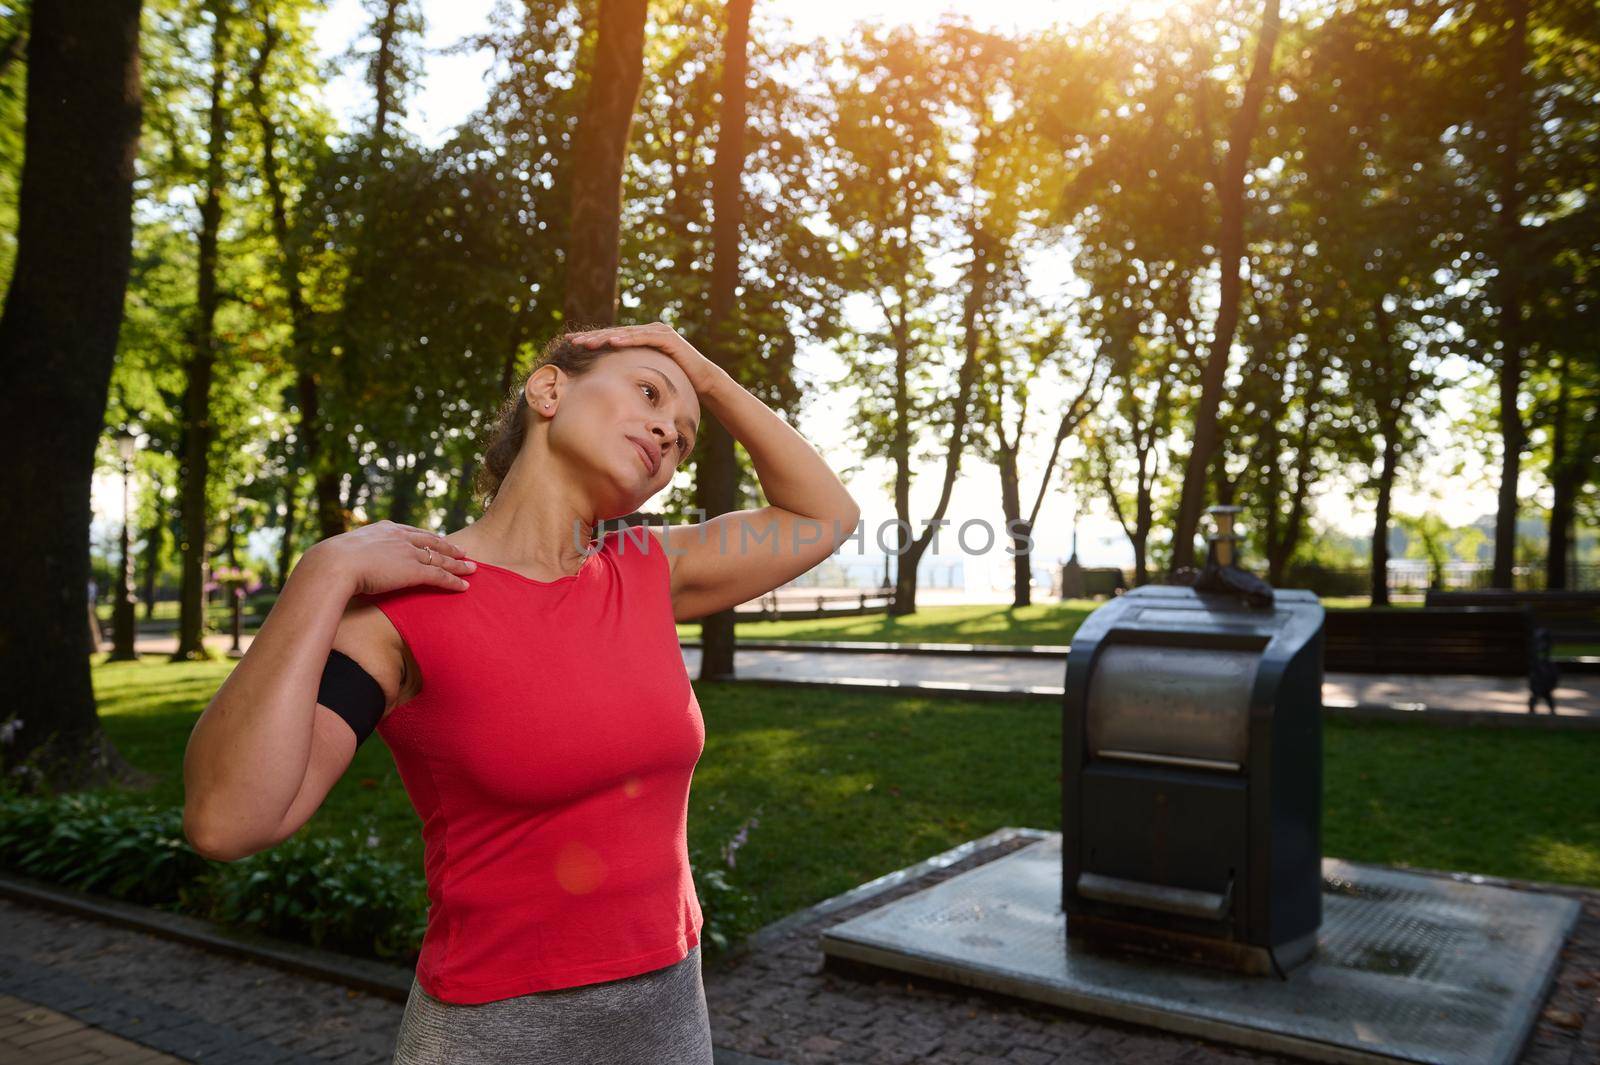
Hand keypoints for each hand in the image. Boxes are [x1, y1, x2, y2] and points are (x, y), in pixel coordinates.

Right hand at [303, 520, 476, 596]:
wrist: (333, 564)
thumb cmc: (329, 563)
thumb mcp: (342, 554)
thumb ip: (351, 557)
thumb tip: (342, 565)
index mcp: (382, 530)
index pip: (411, 532)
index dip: (426, 538)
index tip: (436, 540)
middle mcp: (399, 538)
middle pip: (432, 541)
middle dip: (449, 547)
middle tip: (463, 551)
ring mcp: (408, 553)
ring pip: (441, 559)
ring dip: (458, 565)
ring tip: (473, 568)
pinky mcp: (414, 571)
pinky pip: (440, 576)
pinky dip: (454, 581)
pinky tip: (465, 586)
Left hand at [566, 321, 726, 395]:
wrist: (704, 381)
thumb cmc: (677, 381)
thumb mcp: (650, 376)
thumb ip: (634, 373)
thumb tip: (613, 385)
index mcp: (642, 338)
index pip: (612, 338)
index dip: (592, 340)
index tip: (571, 344)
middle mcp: (649, 330)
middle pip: (615, 333)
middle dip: (592, 338)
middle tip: (571, 341)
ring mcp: (658, 331)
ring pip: (625, 334)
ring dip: (604, 338)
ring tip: (586, 343)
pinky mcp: (667, 338)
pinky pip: (643, 338)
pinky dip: (627, 340)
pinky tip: (612, 342)